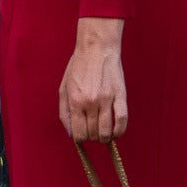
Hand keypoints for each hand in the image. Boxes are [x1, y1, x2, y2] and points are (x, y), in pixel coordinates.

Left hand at [59, 17, 127, 141]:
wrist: (96, 48)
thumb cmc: (79, 67)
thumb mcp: (64, 88)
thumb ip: (64, 112)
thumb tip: (70, 133)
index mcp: (75, 101)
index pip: (78, 134)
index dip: (80, 139)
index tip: (82, 135)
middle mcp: (90, 103)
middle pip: (93, 134)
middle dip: (92, 137)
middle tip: (93, 130)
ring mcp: (106, 100)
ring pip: (107, 131)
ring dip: (105, 137)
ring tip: (104, 133)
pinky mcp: (120, 95)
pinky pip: (122, 120)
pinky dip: (120, 131)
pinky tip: (116, 132)